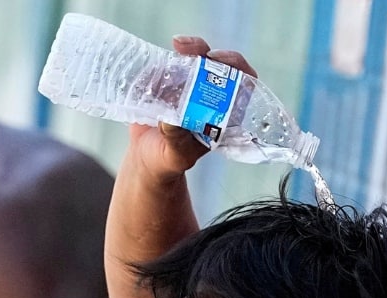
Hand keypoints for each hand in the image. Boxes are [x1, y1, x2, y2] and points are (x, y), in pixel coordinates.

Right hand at [125, 36, 260, 178]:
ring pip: (193, 58)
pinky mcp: (167, 82)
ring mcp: (188, 86)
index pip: (242, 85)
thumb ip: (176, 140)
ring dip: (187, 49)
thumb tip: (171, 119)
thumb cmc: (167, 161)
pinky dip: (162, 58)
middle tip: (189, 48)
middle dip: (205, 51)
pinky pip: (168, 62)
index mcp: (222, 115)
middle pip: (216, 64)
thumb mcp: (174, 155)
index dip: (238, 68)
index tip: (219, 61)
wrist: (143, 159)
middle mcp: (208, 97)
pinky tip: (154, 64)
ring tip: (176, 47)